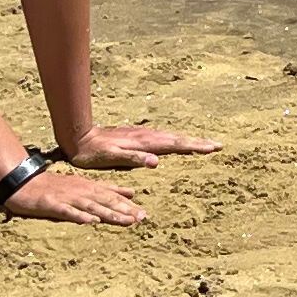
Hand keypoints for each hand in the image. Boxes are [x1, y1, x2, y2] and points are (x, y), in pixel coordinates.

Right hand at [2, 165, 146, 225]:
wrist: (25, 183)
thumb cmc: (55, 186)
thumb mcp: (83, 185)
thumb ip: (106, 189)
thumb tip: (130, 193)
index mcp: (88, 187)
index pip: (111, 196)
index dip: (127, 205)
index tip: (143, 213)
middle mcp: (81, 191)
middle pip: (106, 201)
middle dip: (124, 210)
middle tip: (141, 218)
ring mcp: (68, 198)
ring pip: (92, 206)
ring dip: (109, 214)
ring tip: (125, 221)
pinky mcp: (53, 205)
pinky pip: (69, 212)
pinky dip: (81, 216)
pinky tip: (92, 222)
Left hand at [61, 123, 218, 169]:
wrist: (78, 136)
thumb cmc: (93, 153)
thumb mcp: (111, 158)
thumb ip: (133, 158)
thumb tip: (156, 161)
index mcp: (144, 143)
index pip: (175, 145)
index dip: (194, 147)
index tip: (213, 148)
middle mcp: (146, 136)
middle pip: (178, 139)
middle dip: (198, 143)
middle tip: (218, 145)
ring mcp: (142, 135)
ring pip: (171, 138)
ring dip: (189, 141)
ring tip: (204, 144)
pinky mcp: (137, 136)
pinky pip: (163, 139)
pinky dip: (175, 141)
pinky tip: (176, 143)